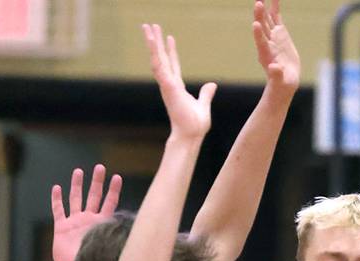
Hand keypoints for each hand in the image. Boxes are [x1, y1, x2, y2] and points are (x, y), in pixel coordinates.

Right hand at [51, 165, 121, 260]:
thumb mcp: (109, 248)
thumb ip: (117, 238)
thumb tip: (138, 234)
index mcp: (101, 224)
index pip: (109, 203)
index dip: (113, 190)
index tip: (117, 177)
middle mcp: (88, 220)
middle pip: (93, 196)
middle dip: (96, 182)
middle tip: (100, 167)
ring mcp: (75, 223)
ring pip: (75, 200)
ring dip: (77, 186)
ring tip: (79, 171)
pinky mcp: (61, 228)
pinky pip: (58, 211)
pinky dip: (57, 200)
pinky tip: (57, 188)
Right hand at [143, 24, 215, 140]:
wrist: (191, 135)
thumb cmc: (195, 125)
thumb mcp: (203, 105)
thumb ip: (206, 94)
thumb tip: (212, 85)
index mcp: (177, 88)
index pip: (173, 66)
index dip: (171, 52)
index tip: (169, 38)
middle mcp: (169, 84)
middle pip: (161, 58)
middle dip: (156, 42)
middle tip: (150, 26)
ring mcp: (166, 84)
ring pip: (157, 59)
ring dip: (152, 42)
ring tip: (147, 27)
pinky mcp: (167, 86)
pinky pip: (159, 65)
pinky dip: (155, 52)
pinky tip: (152, 40)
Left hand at [253, 1, 299, 92]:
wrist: (285, 80)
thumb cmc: (282, 84)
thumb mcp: (281, 81)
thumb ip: (276, 74)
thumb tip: (274, 68)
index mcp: (266, 54)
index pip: (261, 43)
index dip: (258, 34)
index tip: (255, 25)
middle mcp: (267, 43)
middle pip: (262, 27)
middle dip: (259, 16)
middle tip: (258, 3)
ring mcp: (272, 36)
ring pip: (267, 19)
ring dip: (264, 8)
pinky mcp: (279, 33)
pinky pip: (276, 17)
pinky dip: (274, 7)